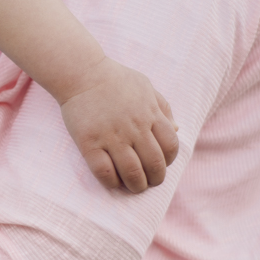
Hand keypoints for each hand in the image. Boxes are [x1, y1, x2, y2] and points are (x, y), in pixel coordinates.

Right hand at [60, 57, 178, 192]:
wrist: (81, 73)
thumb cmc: (115, 79)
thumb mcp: (146, 87)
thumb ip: (163, 107)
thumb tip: (177, 130)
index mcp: (150, 114)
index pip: (170, 146)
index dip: (169, 160)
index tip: (160, 164)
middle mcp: (134, 127)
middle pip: (154, 164)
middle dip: (155, 179)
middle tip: (149, 181)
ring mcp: (111, 136)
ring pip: (132, 172)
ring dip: (136, 185)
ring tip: (133, 186)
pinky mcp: (89, 143)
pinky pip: (104, 172)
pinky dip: (112, 182)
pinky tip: (113, 181)